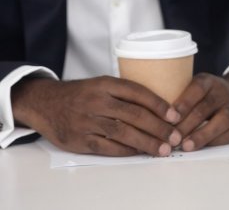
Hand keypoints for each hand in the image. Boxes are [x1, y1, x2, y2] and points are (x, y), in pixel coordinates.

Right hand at [11, 76, 180, 155]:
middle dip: (158, 127)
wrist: (45, 103)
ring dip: (146, 142)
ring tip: (163, 149)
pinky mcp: (79, 139)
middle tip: (175, 136)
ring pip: (122, 133)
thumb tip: (161, 106)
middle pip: (134, 115)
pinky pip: (107, 147)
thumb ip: (125, 93)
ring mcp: (87, 121)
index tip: (175, 115)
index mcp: (105, 84)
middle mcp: (97, 101)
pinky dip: (126, 151)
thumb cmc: (82, 94)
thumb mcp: (102, 84)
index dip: (159, 104)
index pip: (138, 92)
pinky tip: (140, 152)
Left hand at [172, 65, 228, 150]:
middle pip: (206, 108)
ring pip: (221, 120)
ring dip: (202, 134)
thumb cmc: (210, 96)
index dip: (183, 103)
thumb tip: (152, 116)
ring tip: (186, 146)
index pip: (197, 89)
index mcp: (209, 82)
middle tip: (170, 138)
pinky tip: (199, 147)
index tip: (168, 118)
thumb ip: (179, 98)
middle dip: (186, 124)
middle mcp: (223, 93)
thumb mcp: (197, 89)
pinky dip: (213, 142)